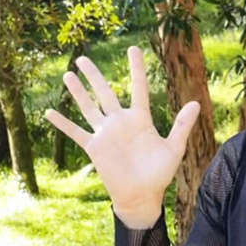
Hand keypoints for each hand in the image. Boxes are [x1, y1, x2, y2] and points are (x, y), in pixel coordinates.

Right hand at [44, 46, 199, 227]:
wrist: (142, 196)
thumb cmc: (159, 174)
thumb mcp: (173, 148)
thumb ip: (182, 126)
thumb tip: (196, 103)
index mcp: (140, 119)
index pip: (138, 88)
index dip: (136, 69)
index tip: (133, 49)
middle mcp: (120, 122)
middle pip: (105, 92)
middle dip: (94, 75)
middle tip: (83, 58)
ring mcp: (106, 134)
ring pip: (89, 107)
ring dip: (78, 92)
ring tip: (67, 74)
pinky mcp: (95, 148)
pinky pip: (76, 132)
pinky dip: (63, 124)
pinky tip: (49, 112)